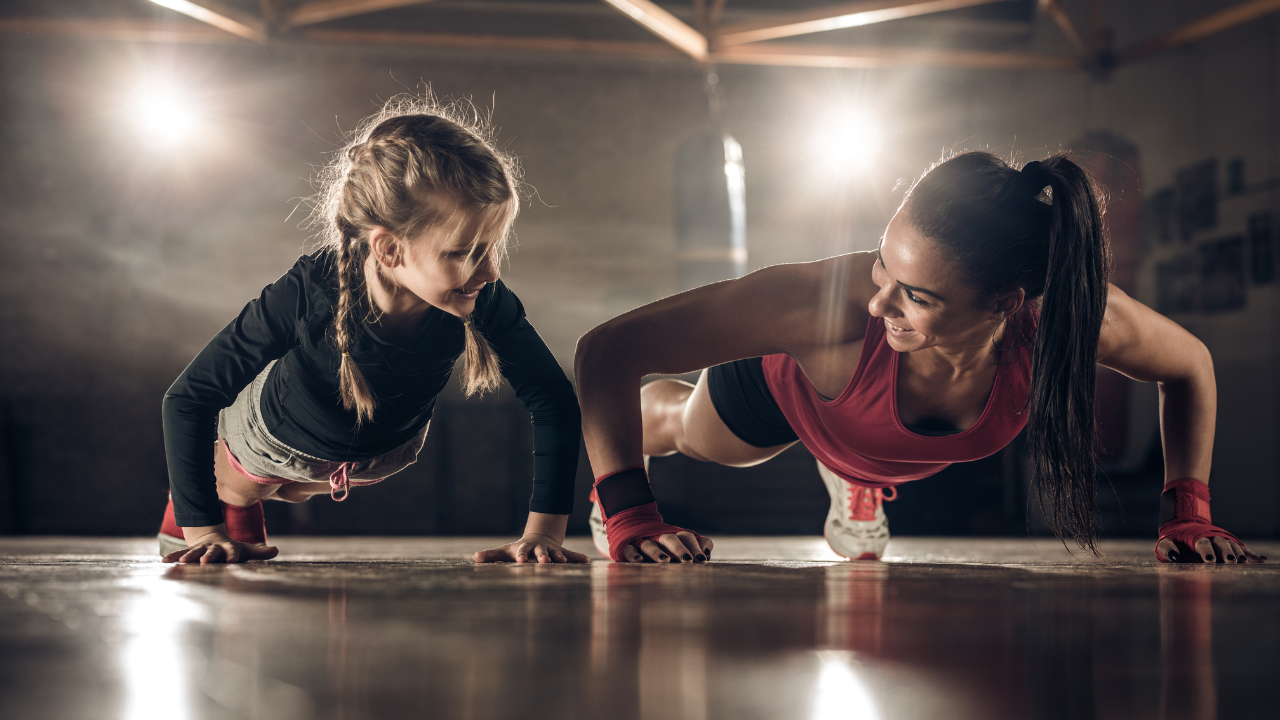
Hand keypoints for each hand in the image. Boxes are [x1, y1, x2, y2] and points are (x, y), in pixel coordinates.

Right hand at [162, 531, 278, 563]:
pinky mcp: (190, 553)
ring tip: (183, 563)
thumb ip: (260, 552)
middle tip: (206, 562)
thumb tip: (276, 550)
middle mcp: (213, 548)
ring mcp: (200, 550)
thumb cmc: (231, 549)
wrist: (211, 539)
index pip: (232, 551)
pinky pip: (180, 554)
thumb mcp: (246, 550)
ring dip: (189, 557)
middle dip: (209, 556)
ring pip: (194, 553)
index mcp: (228, 548)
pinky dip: (173, 557)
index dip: (233, 555)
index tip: (233, 561)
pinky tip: (164, 562)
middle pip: (212, 552)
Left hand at [473, 533, 589, 563]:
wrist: (538, 538)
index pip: (522, 552)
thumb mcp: (505, 551)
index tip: (520, 560)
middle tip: (544, 561)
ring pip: (556, 554)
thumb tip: (474, 557)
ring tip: (564, 562)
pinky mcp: (561, 553)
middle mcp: (539, 549)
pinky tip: (586, 562)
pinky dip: (578, 558)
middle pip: (540, 552)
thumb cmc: (518, 549)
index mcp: (525, 549)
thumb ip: (491, 555)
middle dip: (542, 557)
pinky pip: (570, 555)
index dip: (521, 556)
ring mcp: (551, 551)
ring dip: (559, 558)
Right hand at [620, 531, 713, 563]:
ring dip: (657, 552)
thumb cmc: (663, 544)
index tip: (702, 560)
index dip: (695, 547)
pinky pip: (629, 549)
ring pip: (649, 545)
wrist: (631, 526)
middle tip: (688, 560)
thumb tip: (707, 554)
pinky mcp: (627, 547)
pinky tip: (639, 561)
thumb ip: (698, 545)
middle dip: (679, 549)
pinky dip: (633, 554)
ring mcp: (642, 541)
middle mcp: (658, 537)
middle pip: (670, 539)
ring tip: (665, 561)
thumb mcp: (681, 543)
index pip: (686, 537)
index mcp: (674, 535)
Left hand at [1156, 535, 1264, 563]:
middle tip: (1231, 562)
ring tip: (1244, 563)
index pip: (1202, 543)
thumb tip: (1174, 557)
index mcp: (1196, 537)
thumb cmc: (1173, 538)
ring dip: (1239, 553)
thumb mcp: (1165, 542)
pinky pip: (1242, 549)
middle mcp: (1212, 537)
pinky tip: (1261, 560)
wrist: (1183, 526)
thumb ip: (1167, 549)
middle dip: (1226, 552)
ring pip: (1233, 545)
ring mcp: (1222, 540)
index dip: (1207, 551)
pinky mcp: (1230, 544)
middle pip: (1221, 543)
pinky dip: (1251, 554)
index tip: (1209, 560)